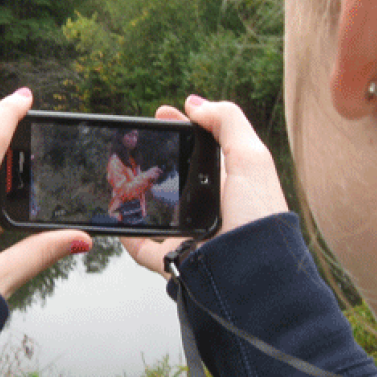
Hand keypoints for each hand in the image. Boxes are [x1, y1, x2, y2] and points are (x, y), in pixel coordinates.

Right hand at [122, 95, 288, 277]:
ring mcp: (191, 234)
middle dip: (153, 161)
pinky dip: (128, 238)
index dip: (182, 128)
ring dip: (136, 197)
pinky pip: (144, 249)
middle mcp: (210, 208)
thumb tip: (195, 103)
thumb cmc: (259, 216)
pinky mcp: (175, 260)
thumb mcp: (251, 159)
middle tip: (131, 148)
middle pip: (175, 178)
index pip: (200, 148)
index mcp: (228, 182)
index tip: (159, 114)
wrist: (253, 273)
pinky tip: (117, 223)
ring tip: (118, 182)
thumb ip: (227, 122)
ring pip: (156, 212)